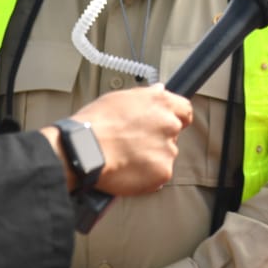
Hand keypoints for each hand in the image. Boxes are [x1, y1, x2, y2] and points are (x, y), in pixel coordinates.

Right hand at [64, 84, 192, 196]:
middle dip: (158, 139)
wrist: (84, 150)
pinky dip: (146, 176)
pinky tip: (128, 171)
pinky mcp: (163, 171)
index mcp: (161, 103)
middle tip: (135, 144)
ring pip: (165, 155)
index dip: (177, 118)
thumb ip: (146, 95)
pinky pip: (159, 175)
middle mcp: (169, 124)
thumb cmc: (95, 124)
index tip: (168, 124)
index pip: (184, 110)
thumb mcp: (120, 98)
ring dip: (151, 158)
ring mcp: (168, 149)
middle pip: (173, 134)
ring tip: (126, 158)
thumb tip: (159, 90)